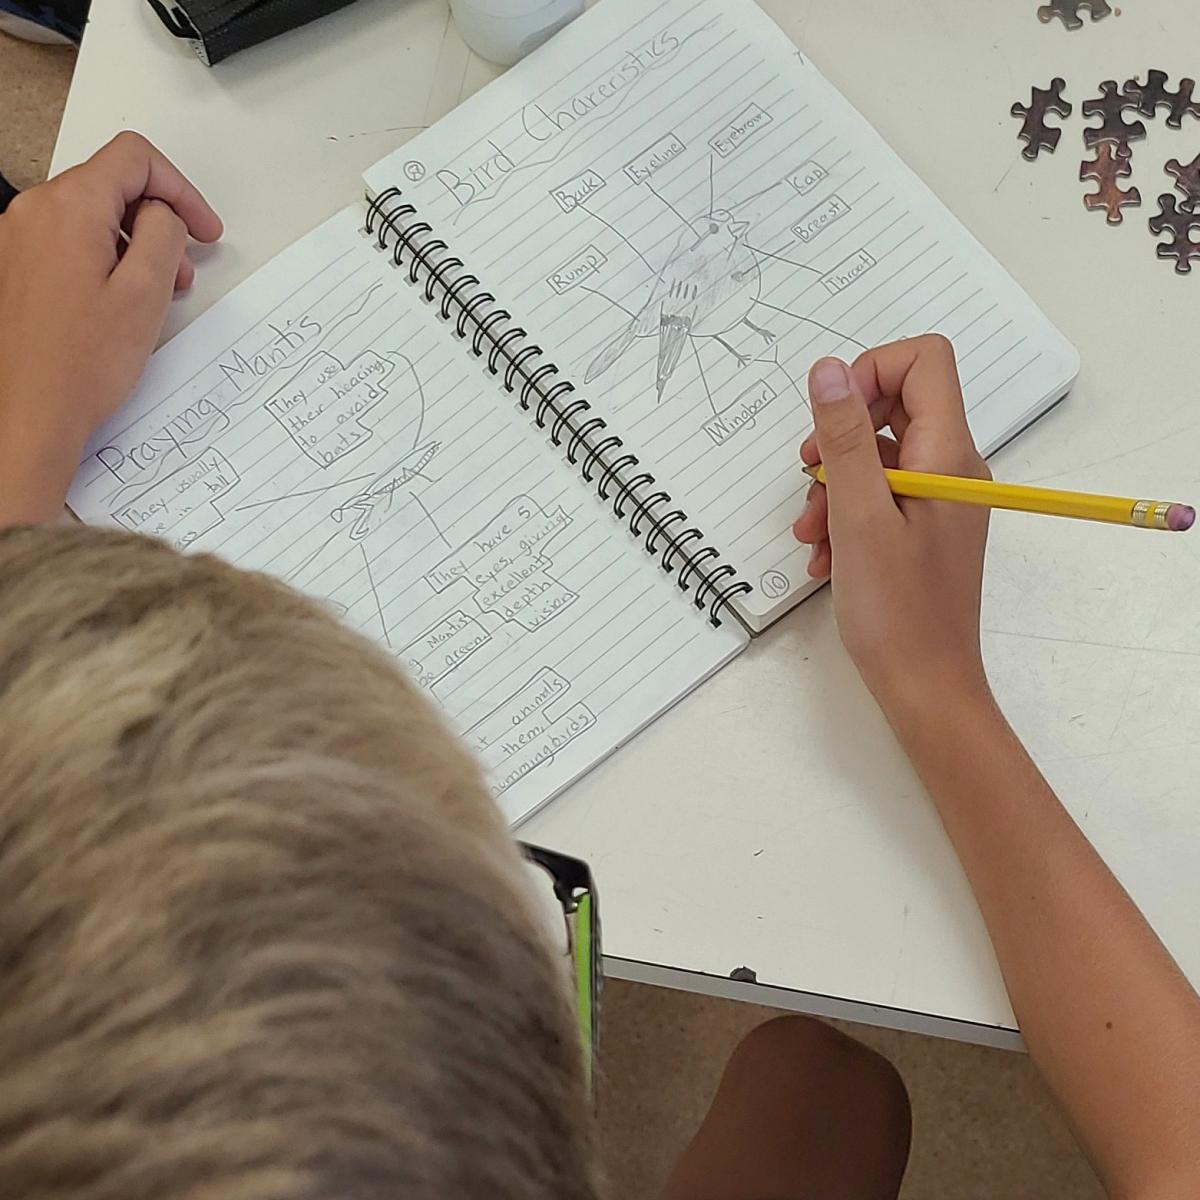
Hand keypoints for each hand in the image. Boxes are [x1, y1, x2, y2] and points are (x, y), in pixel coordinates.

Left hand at [0, 131, 221, 524]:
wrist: (25, 412)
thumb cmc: (79, 365)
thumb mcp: (146, 293)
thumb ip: (164, 234)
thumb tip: (166, 214)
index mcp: (68, 208)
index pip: (134, 159)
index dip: (180, 189)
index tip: (203, 228)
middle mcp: (35, 212)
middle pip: (111, 186)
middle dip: (158, 221)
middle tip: (183, 270)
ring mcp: (17, 238)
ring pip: (91, 217)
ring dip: (132, 244)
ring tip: (153, 293)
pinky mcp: (13, 266)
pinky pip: (68, 242)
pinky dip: (103, 259)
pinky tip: (119, 302)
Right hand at [792, 335, 991, 719]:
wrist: (925, 687)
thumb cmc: (897, 611)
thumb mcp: (858, 516)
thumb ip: (843, 437)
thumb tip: (828, 369)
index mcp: (950, 455)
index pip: (925, 361)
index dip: (872, 370)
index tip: (831, 417)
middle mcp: (953, 468)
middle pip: (896, 405)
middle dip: (840, 436)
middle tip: (807, 475)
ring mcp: (939, 500)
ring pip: (880, 456)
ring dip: (833, 485)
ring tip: (810, 533)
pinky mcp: (923, 529)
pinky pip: (881, 496)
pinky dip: (845, 514)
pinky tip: (824, 555)